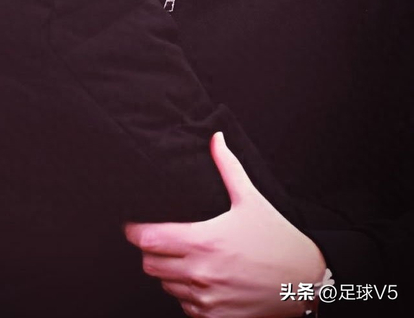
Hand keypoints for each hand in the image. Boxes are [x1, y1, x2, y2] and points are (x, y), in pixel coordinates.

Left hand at [125, 132, 325, 317]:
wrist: (306, 281)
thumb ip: (227, 167)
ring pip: (166, 286)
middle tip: (158, 240)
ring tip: (182, 258)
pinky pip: (185, 307)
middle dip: (149, 251)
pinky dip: (185, 294)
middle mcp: (201, 273)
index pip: (148, 239)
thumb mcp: (250, 199)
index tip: (132, 225)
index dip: (134, 232)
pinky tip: (199, 279)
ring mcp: (207, 299)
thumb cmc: (277, 238)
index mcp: (204, 241)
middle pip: (150, 264)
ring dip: (168, 272)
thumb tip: (216, 138)